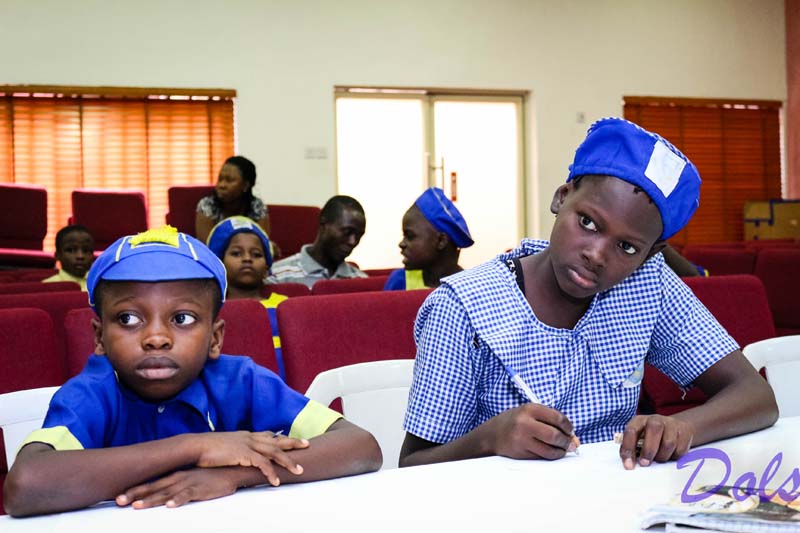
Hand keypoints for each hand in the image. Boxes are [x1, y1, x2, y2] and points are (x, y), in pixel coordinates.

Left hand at [116, 467, 242, 508]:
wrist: (231, 470)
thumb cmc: (210, 476)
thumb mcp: (190, 478)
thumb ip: (175, 485)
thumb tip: (161, 493)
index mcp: (174, 477)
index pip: (150, 484)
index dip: (134, 490)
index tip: (118, 496)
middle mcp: (178, 479)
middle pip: (153, 489)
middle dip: (135, 495)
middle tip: (119, 501)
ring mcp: (189, 484)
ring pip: (166, 493)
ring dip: (152, 500)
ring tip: (138, 506)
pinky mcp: (200, 489)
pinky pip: (188, 496)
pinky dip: (178, 500)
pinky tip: (170, 505)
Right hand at [193, 431, 308, 484]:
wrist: (195, 447)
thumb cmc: (205, 449)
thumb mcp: (223, 446)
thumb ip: (233, 449)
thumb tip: (235, 454)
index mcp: (245, 435)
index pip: (267, 434)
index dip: (280, 437)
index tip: (291, 438)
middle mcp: (249, 437)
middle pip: (277, 439)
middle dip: (293, 442)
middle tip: (307, 444)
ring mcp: (248, 445)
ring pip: (275, 452)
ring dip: (288, 462)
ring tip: (299, 470)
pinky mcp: (244, 454)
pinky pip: (263, 464)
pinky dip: (271, 473)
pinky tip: (276, 482)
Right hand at [487, 403, 575, 459]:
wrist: (491, 435)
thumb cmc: (515, 422)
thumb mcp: (529, 413)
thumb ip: (550, 421)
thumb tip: (573, 437)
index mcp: (530, 409)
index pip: (557, 418)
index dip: (568, 426)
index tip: (570, 430)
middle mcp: (525, 423)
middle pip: (555, 435)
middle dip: (566, 441)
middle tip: (570, 443)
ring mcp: (521, 439)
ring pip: (550, 450)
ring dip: (560, 451)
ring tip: (561, 449)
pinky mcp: (520, 453)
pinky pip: (542, 458)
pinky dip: (551, 456)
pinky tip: (551, 453)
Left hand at [619, 415, 693, 469]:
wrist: (676, 428)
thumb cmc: (652, 437)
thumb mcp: (640, 438)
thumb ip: (634, 448)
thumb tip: (630, 463)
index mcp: (639, 421)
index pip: (631, 431)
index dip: (629, 449)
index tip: (629, 465)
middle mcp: (655, 420)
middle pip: (653, 431)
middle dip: (648, 450)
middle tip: (645, 463)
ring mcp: (671, 424)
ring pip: (668, 443)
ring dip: (662, 456)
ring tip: (659, 459)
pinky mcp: (685, 431)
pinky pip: (680, 449)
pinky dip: (675, 456)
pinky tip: (671, 455)